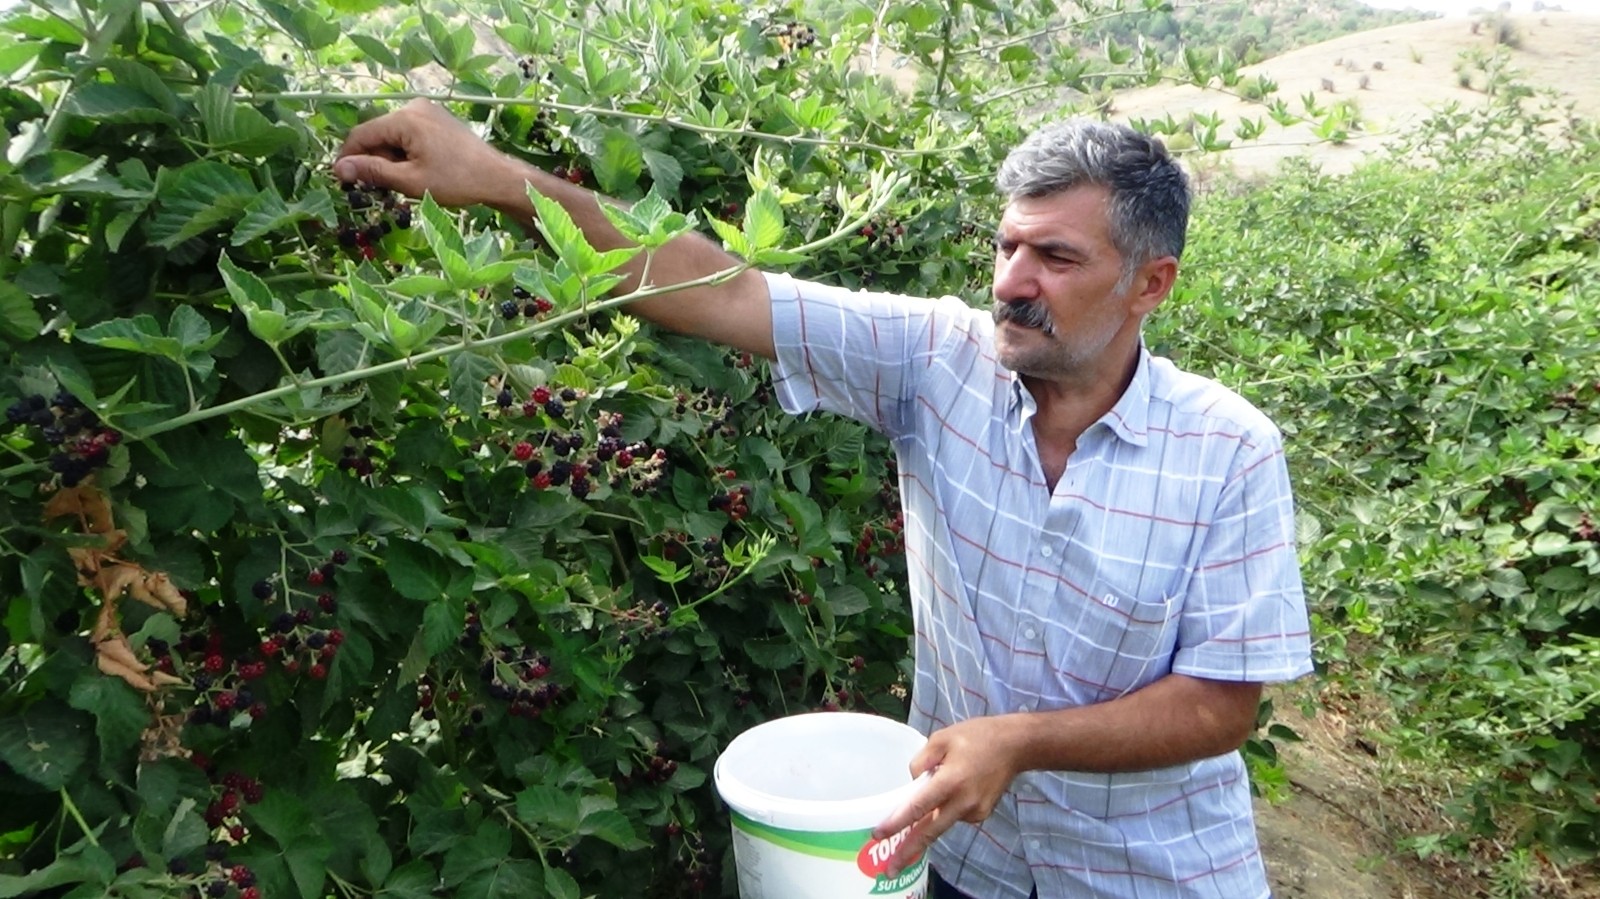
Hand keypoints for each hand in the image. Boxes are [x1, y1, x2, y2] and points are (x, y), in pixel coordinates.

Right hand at [333, 99, 511, 206]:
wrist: (498, 178)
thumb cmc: (456, 181)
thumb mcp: (410, 181)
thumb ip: (372, 172)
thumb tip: (338, 168)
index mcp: (406, 118)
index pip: (362, 134)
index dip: (348, 157)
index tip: (341, 180)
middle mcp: (415, 107)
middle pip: (378, 134)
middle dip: (375, 160)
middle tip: (379, 188)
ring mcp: (428, 111)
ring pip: (393, 136)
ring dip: (391, 159)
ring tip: (406, 182)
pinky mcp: (437, 120)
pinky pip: (410, 134)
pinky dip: (406, 153)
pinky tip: (418, 171)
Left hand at [872, 716, 1025, 876]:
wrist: (1015, 746)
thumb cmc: (976, 737)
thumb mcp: (941, 739)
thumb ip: (920, 762)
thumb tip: (912, 784)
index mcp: (951, 780)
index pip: (918, 807)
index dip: (897, 822)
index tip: (878, 834)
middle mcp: (963, 801)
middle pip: (930, 831)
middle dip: (909, 851)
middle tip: (890, 869)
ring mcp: (974, 811)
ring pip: (941, 824)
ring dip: (925, 829)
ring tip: (913, 833)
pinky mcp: (981, 814)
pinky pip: (954, 816)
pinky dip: (945, 810)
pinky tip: (951, 793)